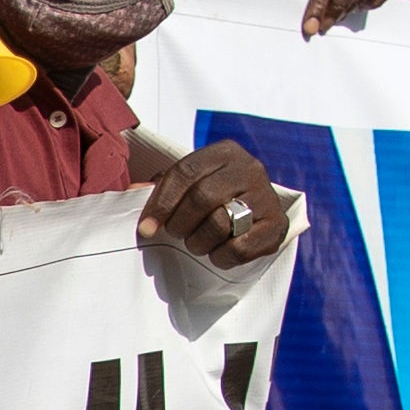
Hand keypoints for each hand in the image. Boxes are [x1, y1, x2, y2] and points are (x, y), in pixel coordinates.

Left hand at [135, 140, 294, 266]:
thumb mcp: (190, 182)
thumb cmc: (216, 195)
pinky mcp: (277, 226)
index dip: (160, 203)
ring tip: (196, 243)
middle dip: (180, 224)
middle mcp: (250, 169)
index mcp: (225, 152)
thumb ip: (160, 186)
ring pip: (220, 224)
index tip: (147, 228)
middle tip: (176, 234)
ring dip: (198, 242)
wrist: (258, 208)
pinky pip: (239, 248)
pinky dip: (220, 257)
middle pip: (202, 198)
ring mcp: (267, 197)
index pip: (184, 172)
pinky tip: (217, 252)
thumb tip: (132, 192)